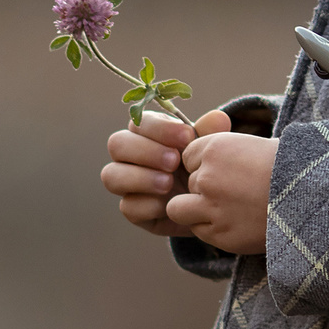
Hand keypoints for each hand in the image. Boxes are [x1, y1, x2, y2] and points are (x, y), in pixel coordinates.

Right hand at [101, 108, 205, 236]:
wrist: (213, 205)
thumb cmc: (206, 168)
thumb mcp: (209, 150)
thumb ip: (210, 134)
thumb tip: (217, 117)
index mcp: (148, 133)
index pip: (139, 121)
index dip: (159, 128)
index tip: (187, 137)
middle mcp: (131, 156)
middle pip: (117, 144)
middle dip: (145, 151)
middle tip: (174, 161)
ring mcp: (128, 184)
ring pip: (111, 176)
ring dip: (140, 177)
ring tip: (168, 183)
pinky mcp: (134, 211)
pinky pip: (128, 207)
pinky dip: (148, 205)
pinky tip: (170, 205)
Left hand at [168, 116, 276, 255]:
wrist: (314, 197)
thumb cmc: (289, 170)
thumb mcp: (252, 147)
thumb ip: (221, 154)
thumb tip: (196, 162)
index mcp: (215, 148)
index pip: (188, 157)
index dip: (205, 165)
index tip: (229, 171)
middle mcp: (207, 176)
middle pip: (188, 183)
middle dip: (204, 189)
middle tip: (236, 193)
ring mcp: (211, 207)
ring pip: (178, 209)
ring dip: (196, 211)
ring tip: (226, 211)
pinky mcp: (219, 234)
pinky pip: (198, 231)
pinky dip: (212, 229)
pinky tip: (238, 223)